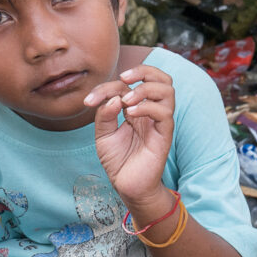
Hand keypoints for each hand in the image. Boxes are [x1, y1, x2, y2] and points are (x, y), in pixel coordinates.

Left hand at [85, 64, 174, 203]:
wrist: (127, 186)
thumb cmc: (118, 160)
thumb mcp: (103, 134)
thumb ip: (105, 114)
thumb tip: (115, 98)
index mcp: (137, 108)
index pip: (129, 85)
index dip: (107, 86)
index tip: (88, 101)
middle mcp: (151, 111)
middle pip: (161, 77)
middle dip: (143, 70)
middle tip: (124, 78)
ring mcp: (159, 122)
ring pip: (168, 90)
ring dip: (145, 88)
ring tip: (126, 101)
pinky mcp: (164, 135)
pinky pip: (165, 113)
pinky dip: (147, 107)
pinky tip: (130, 114)